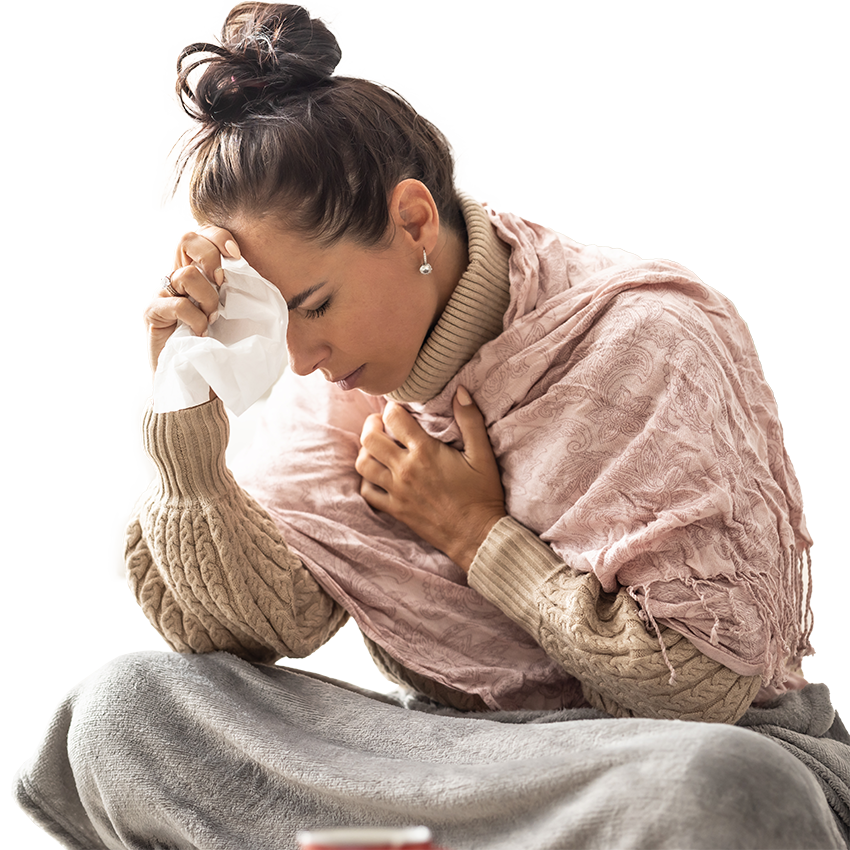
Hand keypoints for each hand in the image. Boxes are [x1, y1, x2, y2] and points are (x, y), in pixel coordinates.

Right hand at [143, 226, 241, 373]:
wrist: (202, 381)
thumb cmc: (223, 347)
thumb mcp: (240, 314)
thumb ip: (244, 292)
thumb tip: (266, 275)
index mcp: (202, 273)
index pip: (203, 236)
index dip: (219, 236)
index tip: (237, 255)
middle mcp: (180, 278)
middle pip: (187, 239)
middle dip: (211, 258)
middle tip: (222, 285)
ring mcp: (165, 293)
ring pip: (187, 274)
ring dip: (209, 299)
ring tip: (213, 320)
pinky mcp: (154, 313)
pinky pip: (177, 304)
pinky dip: (196, 320)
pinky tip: (201, 334)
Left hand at [356, 387, 506, 570]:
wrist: (476, 535)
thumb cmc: (482, 494)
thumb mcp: (483, 454)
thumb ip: (470, 420)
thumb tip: (459, 390)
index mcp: (425, 452)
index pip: (394, 418)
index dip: (394, 408)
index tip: (399, 409)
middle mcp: (405, 470)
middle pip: (370, 438)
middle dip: (372, 424)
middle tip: (381, 422)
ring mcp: (397, 491)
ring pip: (363, 464)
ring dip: (366, 451)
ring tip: (377, 446)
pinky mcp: (395, 509)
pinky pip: (367, 491)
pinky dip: (367, 479)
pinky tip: (378, 474)